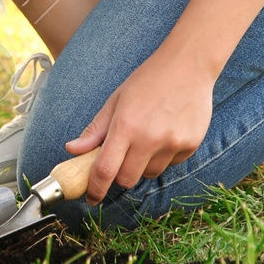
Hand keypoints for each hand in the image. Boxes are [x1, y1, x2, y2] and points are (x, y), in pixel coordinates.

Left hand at [64, 46, 214, 202]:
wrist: (189, 66)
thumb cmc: (148, 80)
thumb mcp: (116, 100)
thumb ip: (95, 129)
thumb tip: (72, 149)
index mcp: (125, 126)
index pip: (105, 170)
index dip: (95, 189)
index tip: (90, 198)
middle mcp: (150, 138)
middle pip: (127, 179)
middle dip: (118, 175)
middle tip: (120, 157)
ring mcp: (173, 143)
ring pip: (150, 174)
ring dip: (142, 166)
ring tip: (146, 138)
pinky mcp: (191, 145)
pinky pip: (170, 164)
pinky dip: (163, 157)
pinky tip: (165, 133)